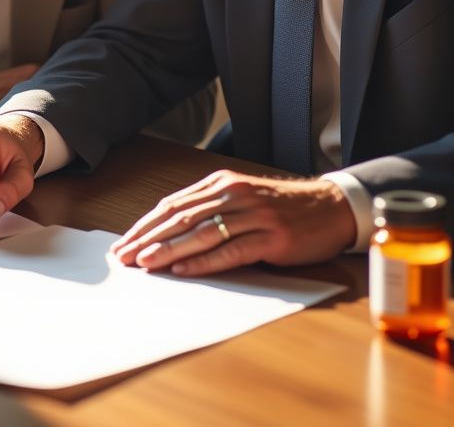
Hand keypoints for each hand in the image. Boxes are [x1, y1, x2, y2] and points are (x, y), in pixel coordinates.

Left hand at [110, 171, 356, 275]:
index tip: (123, 242)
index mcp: (220, 184)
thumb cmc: (280, 208)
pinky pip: (231, 250)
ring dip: (169, 250)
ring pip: (201, 233)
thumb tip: (167, 231)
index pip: (172, 205)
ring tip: (145, 263)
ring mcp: (253, 215)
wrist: (330, 207)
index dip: (145, 225)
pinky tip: (185, 270)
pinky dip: (205, 261)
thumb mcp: (241, 198)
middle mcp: (233, 195)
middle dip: (148, 239)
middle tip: (123, 256)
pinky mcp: (271, 237)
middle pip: (180, 218)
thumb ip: (208, 208)